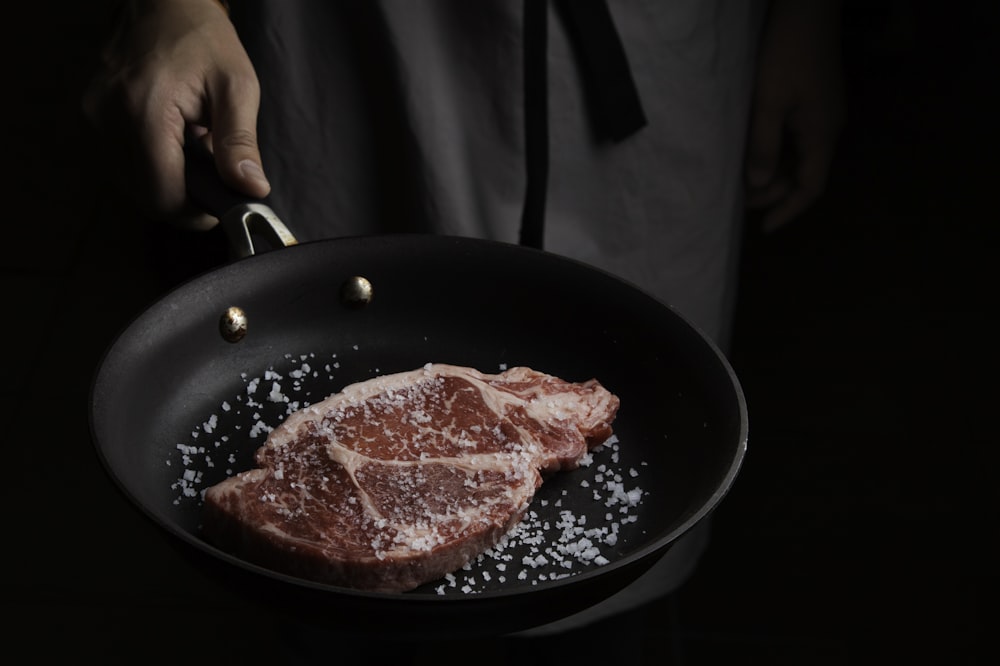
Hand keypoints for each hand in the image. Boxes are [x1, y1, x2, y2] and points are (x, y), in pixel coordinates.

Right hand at [83, 0, 269, 228]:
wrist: (164, 1)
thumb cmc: (202, 38)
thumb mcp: (236, 88)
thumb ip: (240, 144)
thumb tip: (251, 190)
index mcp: (143, 113)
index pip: (163, 196)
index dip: (194, 212)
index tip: (219, 204)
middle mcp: (107, 119)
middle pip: (145, 196)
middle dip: (183, 196)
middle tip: (212, 171)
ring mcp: (93, 118)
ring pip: (132, 184)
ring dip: (166, 180)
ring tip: (192, 146)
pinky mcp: (90, 117)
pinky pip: (121, 163)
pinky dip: (150, 163)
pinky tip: (171, 139)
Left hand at [744, 0, 845, 232]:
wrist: (808, 9)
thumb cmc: (786, 54)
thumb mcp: (768, 102)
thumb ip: (763, 145)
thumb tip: (757, 185)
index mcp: (822, 134)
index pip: (810, 188)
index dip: (788, 210)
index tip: (765, 228)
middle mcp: (828, 128)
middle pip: (804, 174)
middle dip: (773, 191)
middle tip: (740, 200)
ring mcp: (823, 114)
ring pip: (799, 157)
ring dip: (772, 171)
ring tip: (742, 178)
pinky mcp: (815, 101)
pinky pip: (797, 138)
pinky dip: (776, 151)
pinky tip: (755, 151)